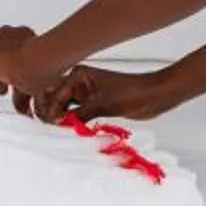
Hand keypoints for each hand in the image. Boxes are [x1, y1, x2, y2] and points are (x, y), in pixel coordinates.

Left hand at [0, 27, 53, 98]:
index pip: (11, 52)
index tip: (9, 85)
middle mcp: (9, 34)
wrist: (31, 63)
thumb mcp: (31, 86)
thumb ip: (24, 96)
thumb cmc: (38, 72)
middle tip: (0, 87)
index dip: (8, 70)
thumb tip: (22, 109)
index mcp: (25, 38)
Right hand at [45, 64, 181, 125]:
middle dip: (51, 112)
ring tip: (59, 131)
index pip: (55, 93)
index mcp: (79, 74)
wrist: (154, 96)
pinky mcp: (93, 104)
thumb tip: (59, 123)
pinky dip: (72, 122)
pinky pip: (76, 114)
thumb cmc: (132, 92)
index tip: (51, 123)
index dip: (51, 108)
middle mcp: (79, 82)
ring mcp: (86, 94)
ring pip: (64, 107)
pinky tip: (70, 130)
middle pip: (56, 99)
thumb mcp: (103, 104)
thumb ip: (79, 113)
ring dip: (61, 118)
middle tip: (52, 127)